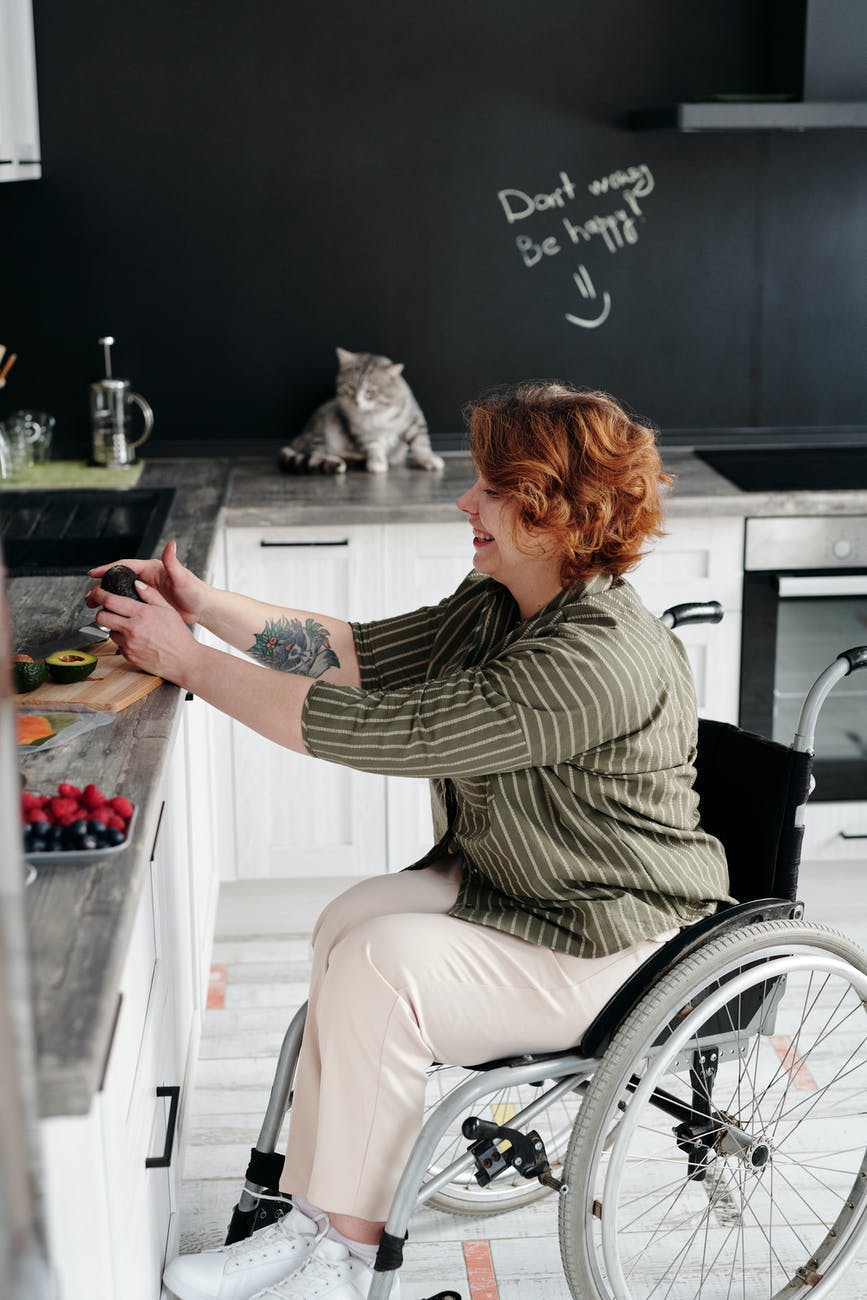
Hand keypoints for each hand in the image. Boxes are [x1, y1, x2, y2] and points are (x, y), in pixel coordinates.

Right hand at [86, 540, 206, 624]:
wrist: (202, 608)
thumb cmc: (195, 591)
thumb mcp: (182, 577)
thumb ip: (173, 562)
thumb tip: (171, 544)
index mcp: (152, 569)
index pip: (124, 566)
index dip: (107, 569)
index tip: (93, 573)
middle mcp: (146, 578)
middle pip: (118, 580)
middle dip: (102, 586)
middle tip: (90, 595)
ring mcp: (146, 592)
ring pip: (120, 593)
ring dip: (106, 598)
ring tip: (93, 606)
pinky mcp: (148, 604)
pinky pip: (128, 605)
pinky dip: (117, 609)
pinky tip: (109, 616)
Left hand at [89, 576, 201, 685]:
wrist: (183, 660)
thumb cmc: (178, 636)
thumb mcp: (168, 609)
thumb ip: (151, 594)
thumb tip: (136, 584)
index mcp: (142, 614)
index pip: (110, 600)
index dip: (99, 594)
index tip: (98, 592)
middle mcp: (132, 629)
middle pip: (101, 617)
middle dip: (102, 611)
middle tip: (109, 610)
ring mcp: (129, 645)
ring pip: (109, 632)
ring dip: (114, 627)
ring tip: (129, 627)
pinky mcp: (128, 656)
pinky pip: (118, 645)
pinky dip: (123, 640)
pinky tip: (137, 639)